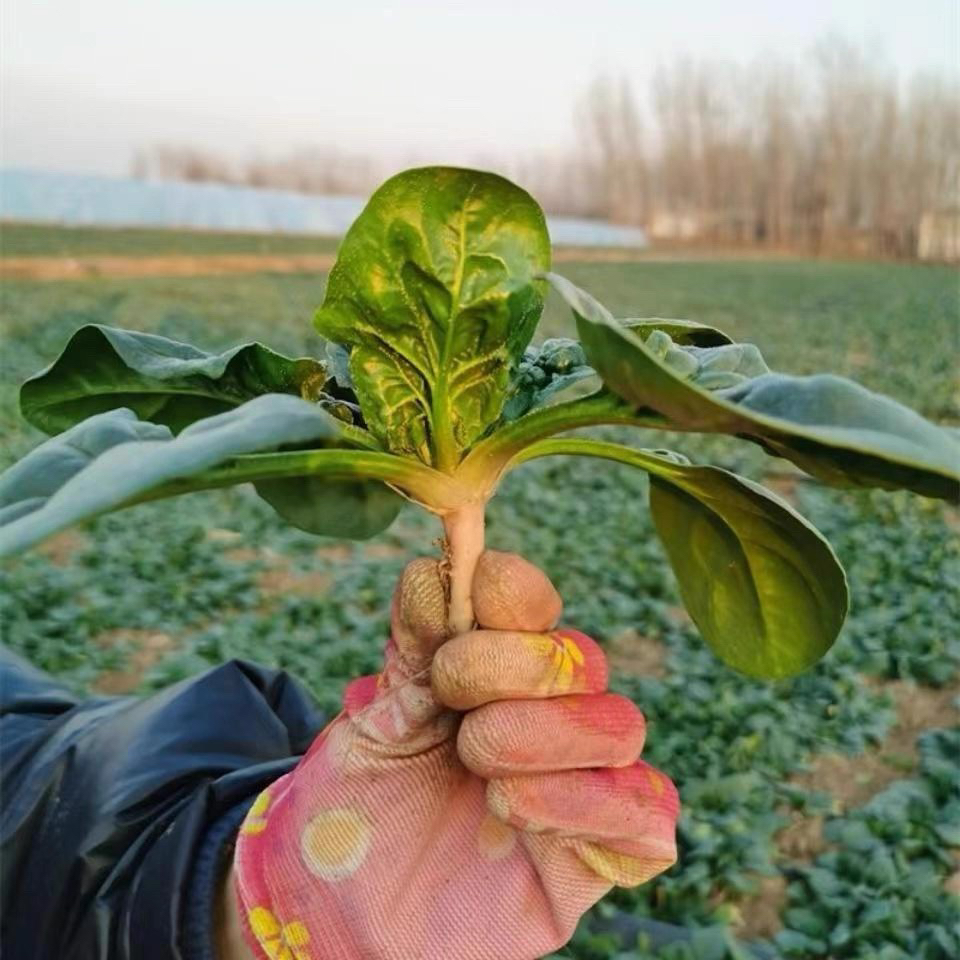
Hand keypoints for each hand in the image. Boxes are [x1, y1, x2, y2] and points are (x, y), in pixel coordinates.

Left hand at [231, 551, 677, 959]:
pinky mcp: (599, 859)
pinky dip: (589, 800)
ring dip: (542, 732)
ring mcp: (581, 787)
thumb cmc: (357, 810)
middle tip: (449, 692)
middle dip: (511, 666)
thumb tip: (433, 571)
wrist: (339, 914)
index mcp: (497, 675)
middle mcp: (549, 720)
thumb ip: (412, 652)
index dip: (517, 594)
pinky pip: (645, 816)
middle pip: (580, 662)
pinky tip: (516, 805)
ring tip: (476, 758)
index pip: (537, 611)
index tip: (479, 588)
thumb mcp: (375, 721)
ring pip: (620, 726)